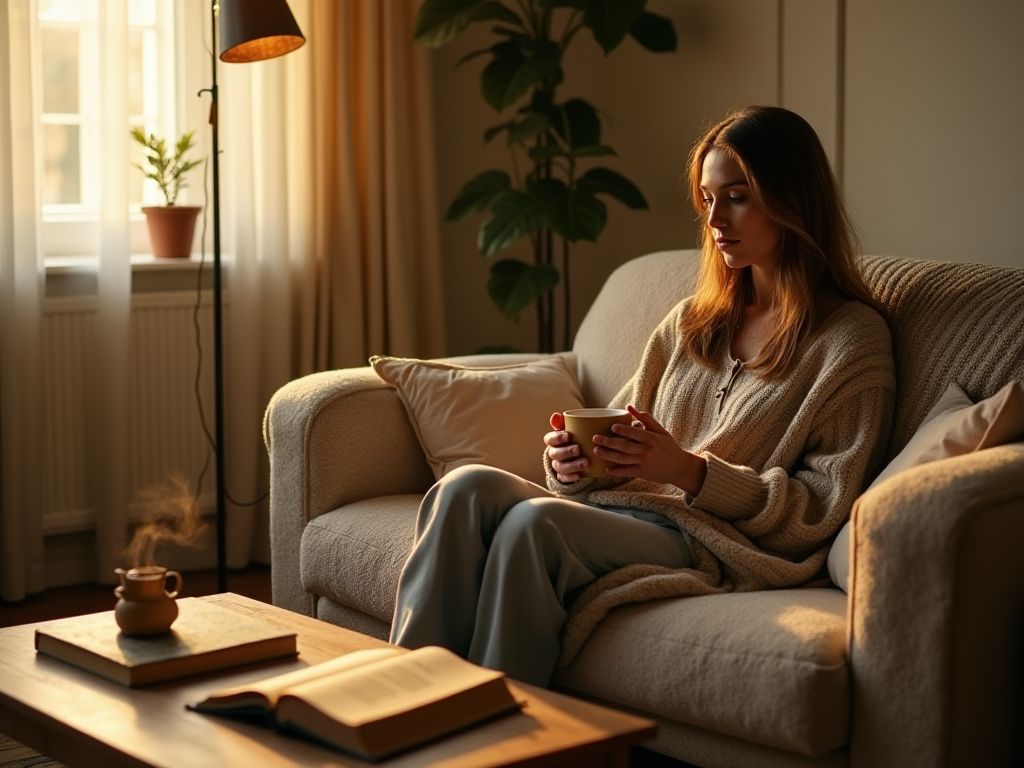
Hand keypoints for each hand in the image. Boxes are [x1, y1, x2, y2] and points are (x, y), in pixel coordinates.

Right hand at [544, 412, 588, 483]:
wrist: (581, 455)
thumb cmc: (576, 438)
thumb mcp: (572, 429)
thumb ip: (565, 422)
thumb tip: (555, 415)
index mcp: (553, 441)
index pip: (549, 439)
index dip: (557, 438)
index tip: (569, 435)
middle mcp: (554, 453)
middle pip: (555, 453)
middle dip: (566, 452)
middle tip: (578, 449)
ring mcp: (558, 466)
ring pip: (560, 467)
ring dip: (572, 465)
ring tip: (586, 463)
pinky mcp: (564, 477)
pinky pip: (564, 478)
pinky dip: (571, 477)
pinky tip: (579, 475)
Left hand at [592, 405, 706, 494]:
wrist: (679, 467)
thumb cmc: (669, 446)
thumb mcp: (660, 431)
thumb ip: (645, 418)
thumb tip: (629, 406)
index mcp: (651, 438)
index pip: (635, 433)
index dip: (623, 430)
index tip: (611, 427)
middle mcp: (647, 450)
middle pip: (625, 446)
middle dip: (609, 442)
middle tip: (595, 438)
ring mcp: (644, 462)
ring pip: (623, 459)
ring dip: (608, 455)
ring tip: (596, 451)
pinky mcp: (642, 473)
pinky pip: (627, 472)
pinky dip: (616, 471)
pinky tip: (606, 469)